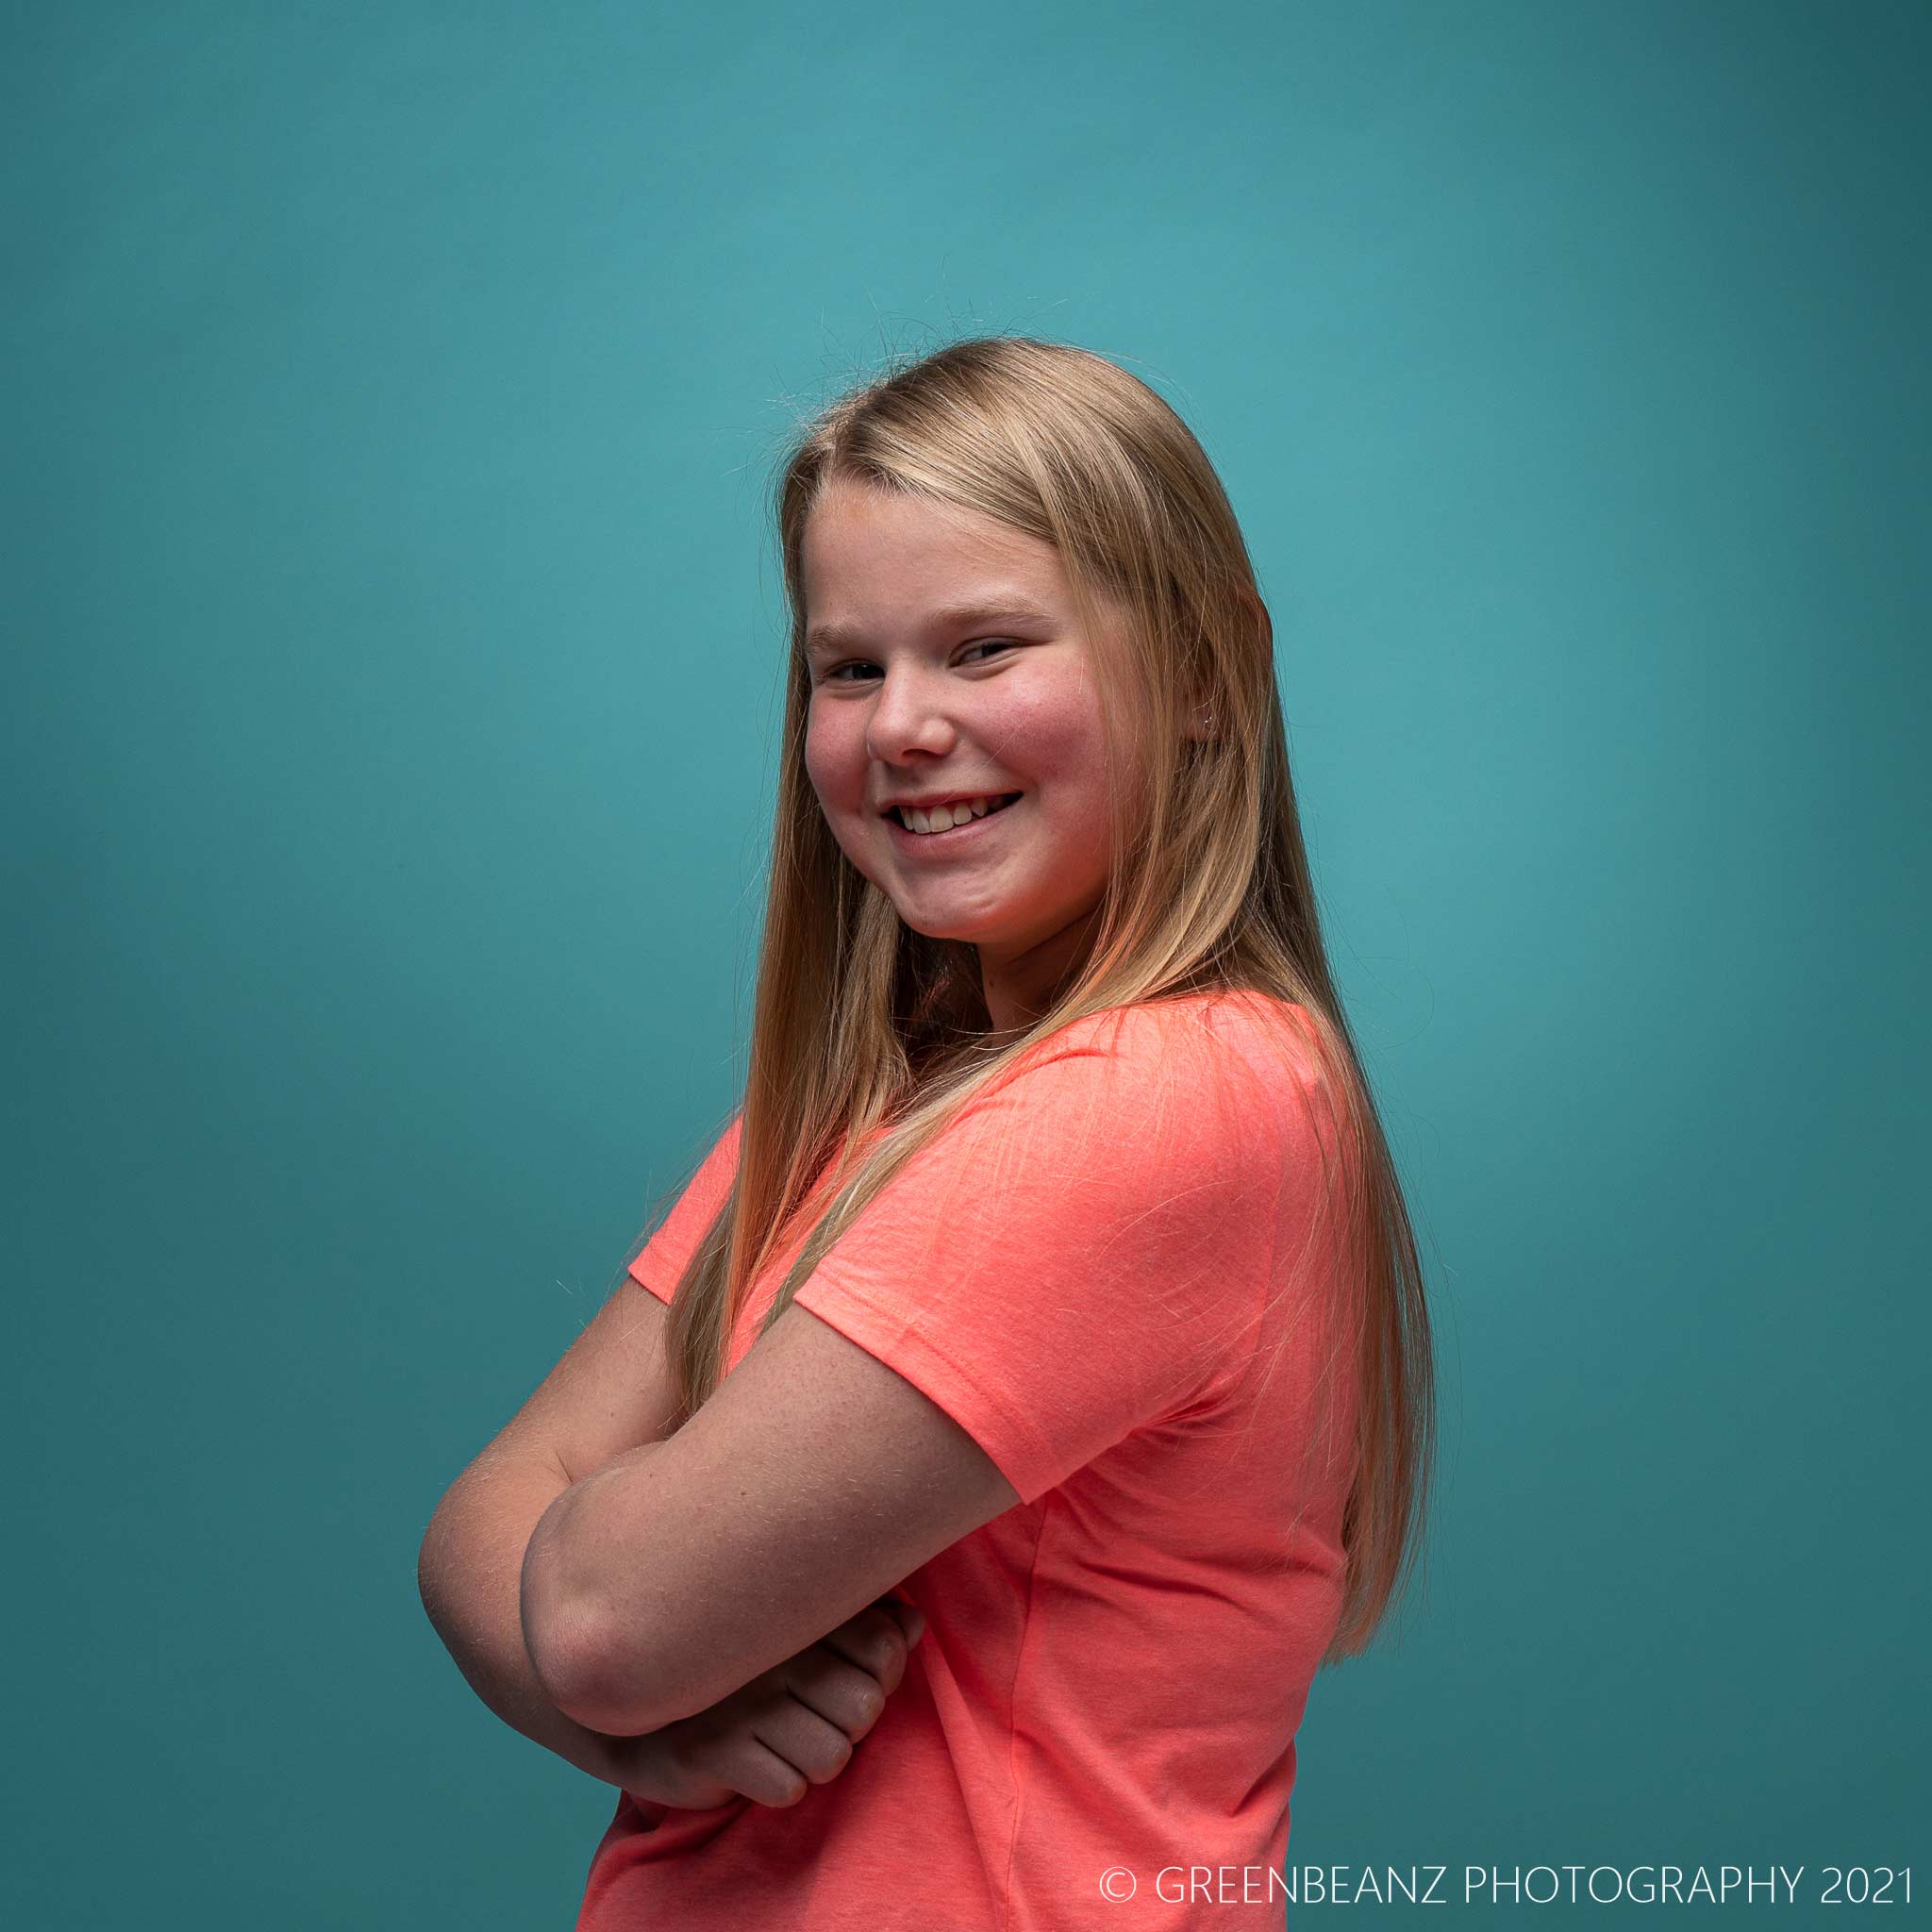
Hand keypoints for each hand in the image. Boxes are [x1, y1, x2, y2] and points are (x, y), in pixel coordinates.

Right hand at [605, 1595, 926, 1810]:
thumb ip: (865, 1627)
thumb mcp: (804, 1639)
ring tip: (780, 1740)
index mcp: (796, 1608)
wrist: (645, 1710)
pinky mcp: (710, 1749)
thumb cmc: (744, 1674)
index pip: (885, 1649)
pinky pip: (788, 1788)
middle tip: (808, 1716)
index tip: (847, 1677)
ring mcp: (739, 1698)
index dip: (881, 1678)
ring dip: (813, 1762)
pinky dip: (778, 1786)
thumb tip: (914, 1627)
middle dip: (848, 1727)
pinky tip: (753, 1761)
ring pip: (832, 1756)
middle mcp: (770, 1647)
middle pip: (865, 1709)